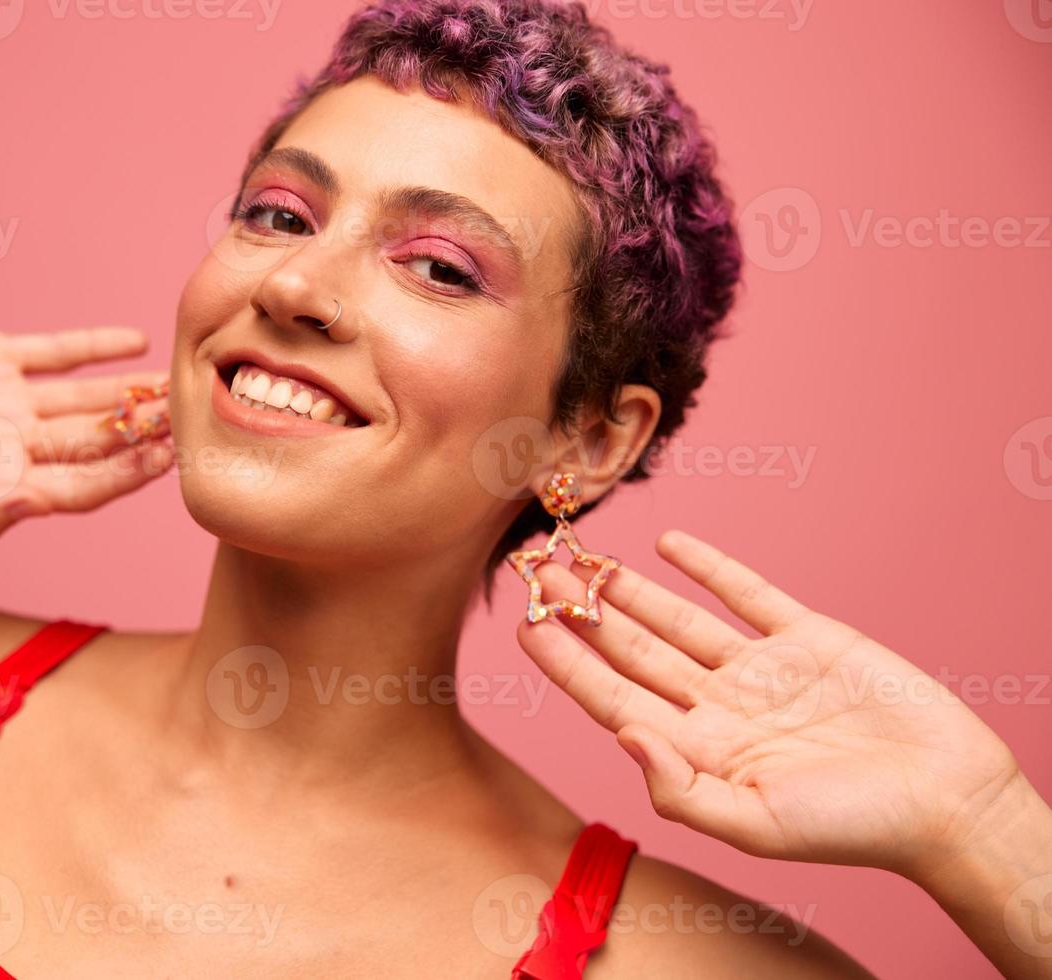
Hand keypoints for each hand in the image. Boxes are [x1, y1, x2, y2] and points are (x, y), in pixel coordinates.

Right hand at [0, 322, 172, 541]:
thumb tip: (36, 511)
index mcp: (5, 484)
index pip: (83, 485)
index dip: (125, 474)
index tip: (167, 460)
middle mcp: (18, 444)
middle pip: (96, 441)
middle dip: (142, 434)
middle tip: (194, 419)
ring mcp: (10, 400)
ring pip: (85, 397)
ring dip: (130, 391)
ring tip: (176, 384)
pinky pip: (54, 352)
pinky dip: (93, 346)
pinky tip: (134, 342)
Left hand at [516, 529, 1026, 881]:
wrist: (948, 799)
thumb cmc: (852, 828)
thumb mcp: (754, 824)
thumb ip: (679, 788)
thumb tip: (620, 735)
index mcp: (699, 751)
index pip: (613, 699)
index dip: (567, 664)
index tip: (524, 624)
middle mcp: (720, 706)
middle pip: (634, 652)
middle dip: (585, 614)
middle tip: (538, 572)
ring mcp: (761, 670)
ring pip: (679, 620)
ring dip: (631, 589)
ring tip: (584, 558)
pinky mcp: (808, 638)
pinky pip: (747, 595)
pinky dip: (709, 567)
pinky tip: (667, 544)